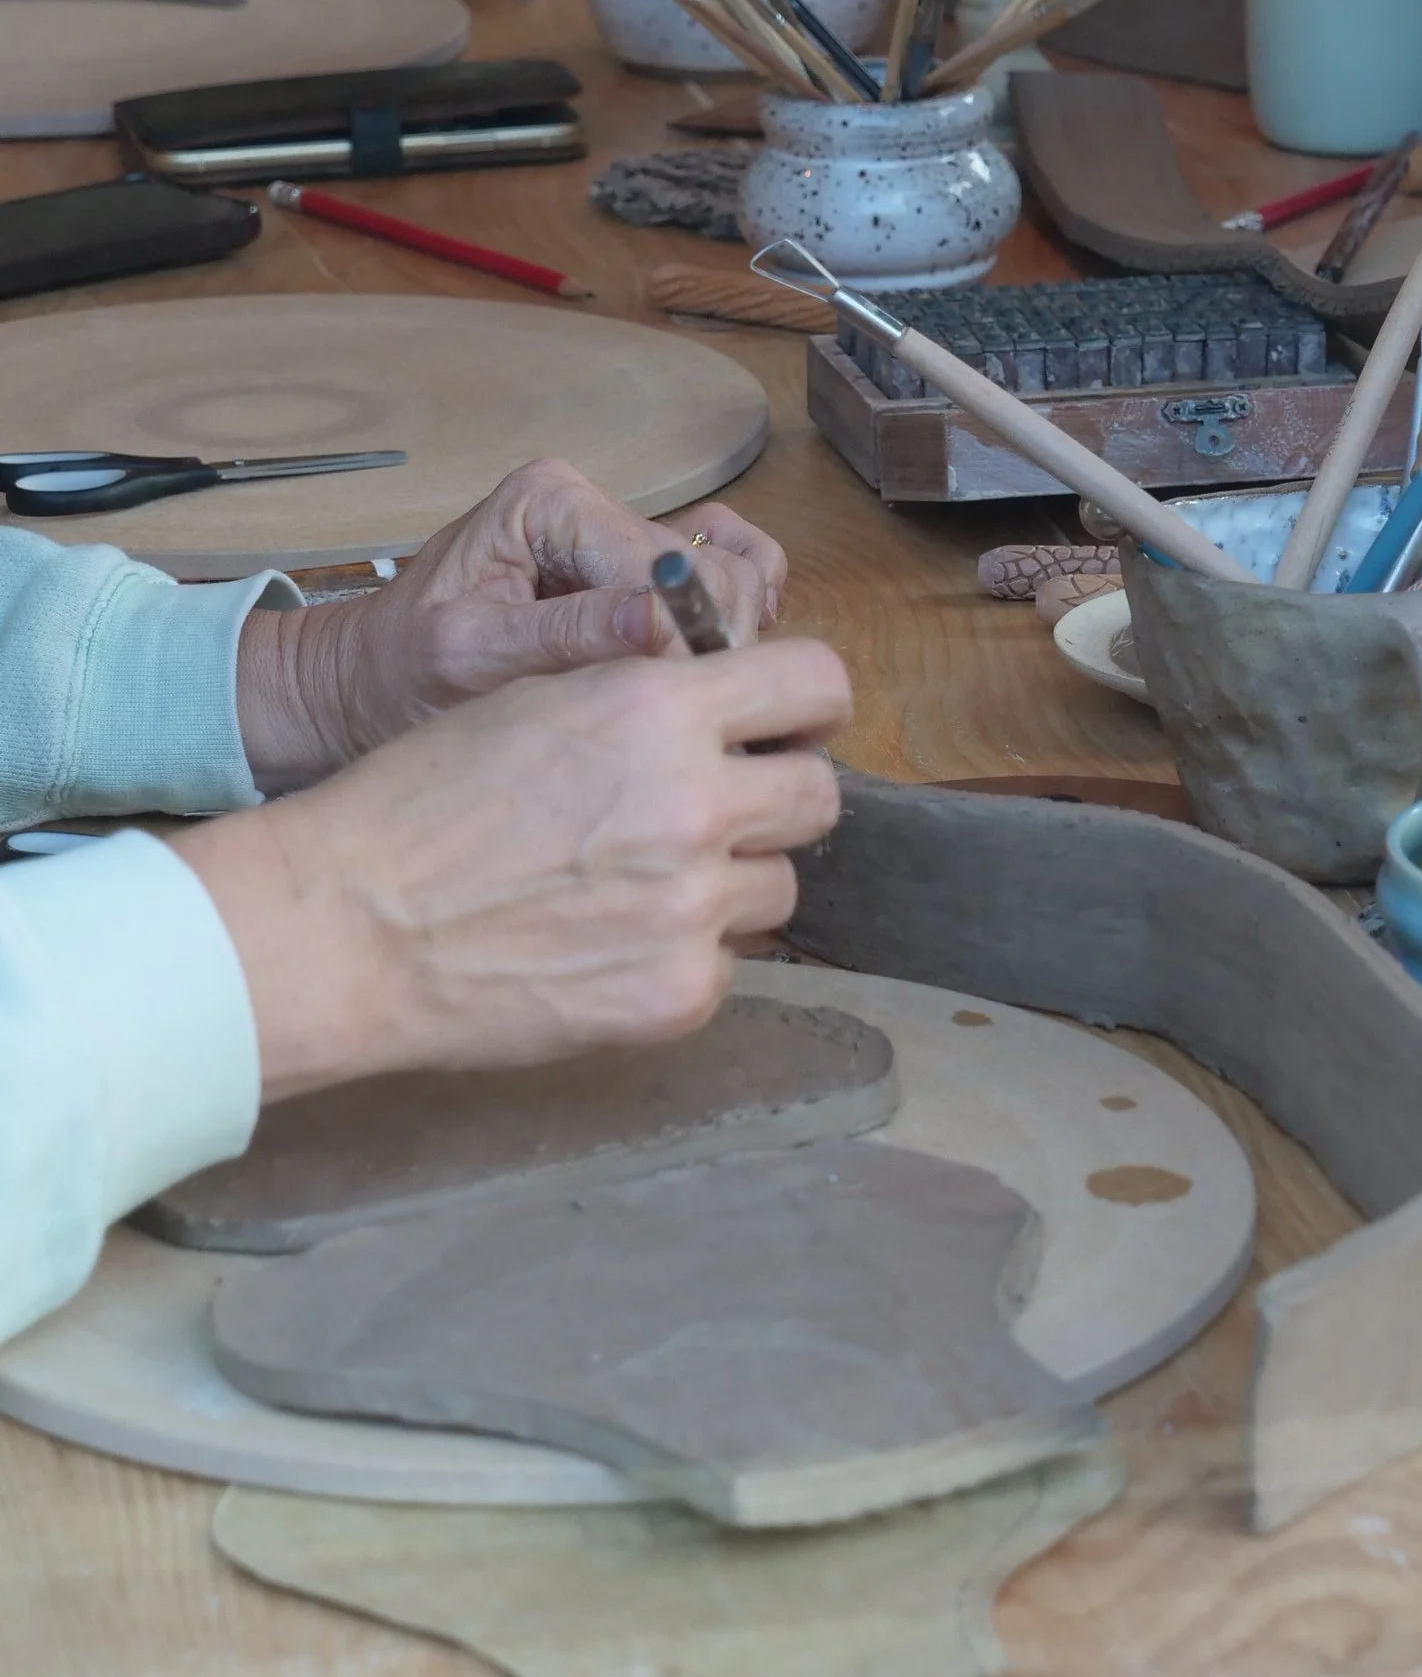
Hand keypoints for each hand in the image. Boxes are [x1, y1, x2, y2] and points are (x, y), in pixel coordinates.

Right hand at [176, 640, 852, 1099]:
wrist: (346, 927)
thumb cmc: (421, 807)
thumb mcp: (541, 701)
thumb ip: (653, 702)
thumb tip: (733, 710)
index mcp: (660, 709)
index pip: (819, 682)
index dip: (806, 705)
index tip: (786, 727)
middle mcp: (694, 803)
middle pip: (818, 794)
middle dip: (773, 799)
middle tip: (709, 816)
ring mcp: (692, 907)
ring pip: (778, 885)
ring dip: (729, 884)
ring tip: (635, 887)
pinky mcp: (678, 993)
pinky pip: (729, 964)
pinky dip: (682, 958)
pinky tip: (606, 946)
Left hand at [237, 458, 788, 790]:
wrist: (362, 686)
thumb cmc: (397, 674)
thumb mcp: (469, 658)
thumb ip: (567, 636)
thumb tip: (667, 626)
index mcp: (552, 502)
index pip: (669, 565)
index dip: (687, 642)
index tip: (674, 713)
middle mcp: (598, 505)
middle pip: (719, 568)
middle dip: (716, 647)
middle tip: (685, 722)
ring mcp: (625, 536)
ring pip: (742, 572)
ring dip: (735, 640)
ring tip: (693, 703)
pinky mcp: (644, 572)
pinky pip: (736, 577)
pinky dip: (739, 626)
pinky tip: (703, 678)